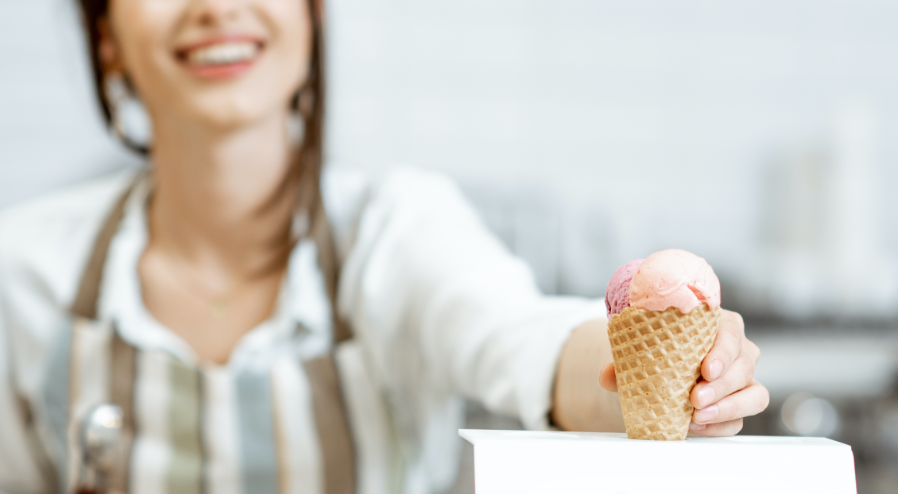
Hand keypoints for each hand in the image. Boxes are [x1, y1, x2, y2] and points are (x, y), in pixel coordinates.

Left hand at [599, 309, 768, 435]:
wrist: (660, 365)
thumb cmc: (660, 348)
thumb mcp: (642, 349)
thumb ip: (624, 362)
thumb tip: (607, 376)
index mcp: (718, 325)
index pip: (731, 334)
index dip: (722, 352)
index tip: (705, 370)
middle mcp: (737, 350)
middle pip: (744, 366)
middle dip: (721, 386)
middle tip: (695, 399)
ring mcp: (743, 378)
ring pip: (754, 394)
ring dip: (728, 407)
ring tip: (697, 416)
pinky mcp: (740, 403)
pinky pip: (741, 419)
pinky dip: (721, 425)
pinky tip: (697, 426)